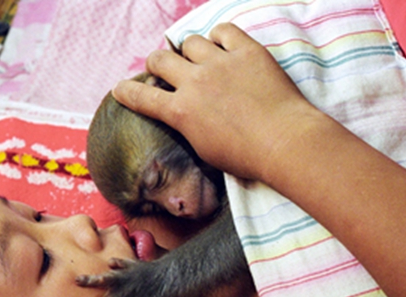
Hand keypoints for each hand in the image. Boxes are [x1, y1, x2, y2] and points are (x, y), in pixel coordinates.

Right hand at [112, 23, 321, 183]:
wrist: (284, 142)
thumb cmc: (246, 157)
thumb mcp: (204, 150)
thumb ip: (188, 126)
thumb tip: (184, 113)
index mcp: (180, 112)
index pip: (140, 97)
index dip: (126, 91)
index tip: (120, 88)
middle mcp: (194, 82)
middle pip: (160, 59)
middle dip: (156, 63)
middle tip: (162, 68)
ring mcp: (220, 63)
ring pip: (190, 42)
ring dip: (189, 50)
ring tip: (198, 57)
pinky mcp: (247, 51)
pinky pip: (223, 31)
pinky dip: (219, 38)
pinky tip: (223, 46)